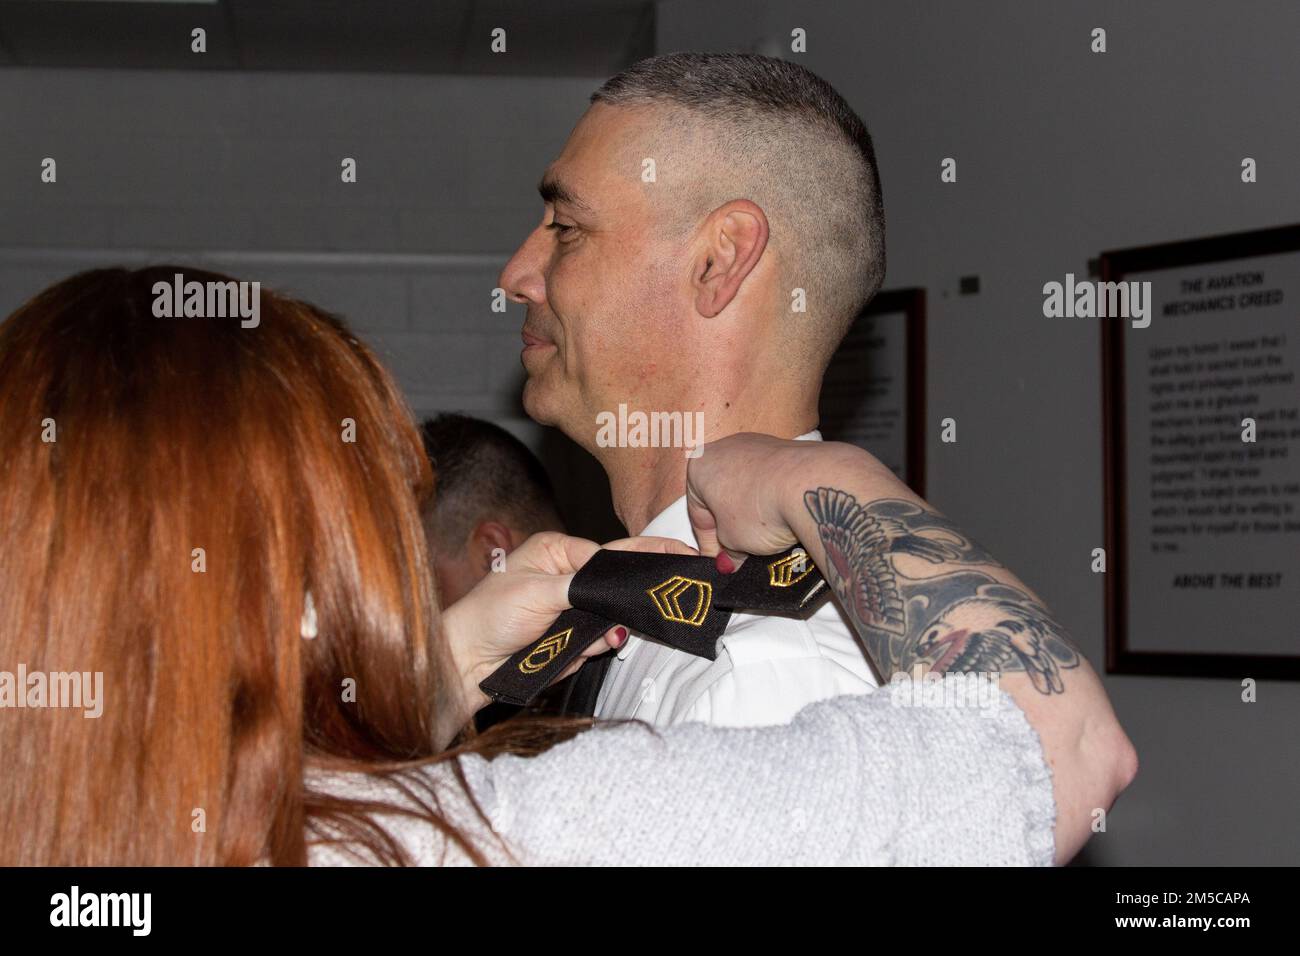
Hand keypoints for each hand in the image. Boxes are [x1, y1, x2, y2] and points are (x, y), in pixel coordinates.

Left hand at [440, 531, 695, 726]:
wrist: (466, 664)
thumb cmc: (489, 616)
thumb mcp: (538, 592)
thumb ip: (584, 586)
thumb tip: (620, 588)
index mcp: (558, 550)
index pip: (612, 553)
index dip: (644, 559)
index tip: (678, 559)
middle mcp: (568, 575)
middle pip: (617, 583)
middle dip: (631, 596)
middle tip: (664, 597)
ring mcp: (571, 608)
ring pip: (612, 615)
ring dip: (609, 628)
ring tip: (593, 635)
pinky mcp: (571, 638)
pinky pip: (599, 640)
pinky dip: (595, 646)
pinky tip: (582, 650)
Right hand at [686, 433, 885, 563]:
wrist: (810, 484)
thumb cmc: (760, 507)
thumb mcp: (733, 541)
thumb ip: (727, 549)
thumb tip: (731, 559)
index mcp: (700, 465)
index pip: (697, 514)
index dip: (709, 544)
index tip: (722, 561)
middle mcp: (725, 448)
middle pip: (722, 496)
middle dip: (731, 526)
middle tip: (742, 553)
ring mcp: (757, 444)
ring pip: (748, 487)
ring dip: (753, 513)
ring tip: (767, 539)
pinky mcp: (787, 448)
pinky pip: (772, 479)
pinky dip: (773, 499)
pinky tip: (784, 519)